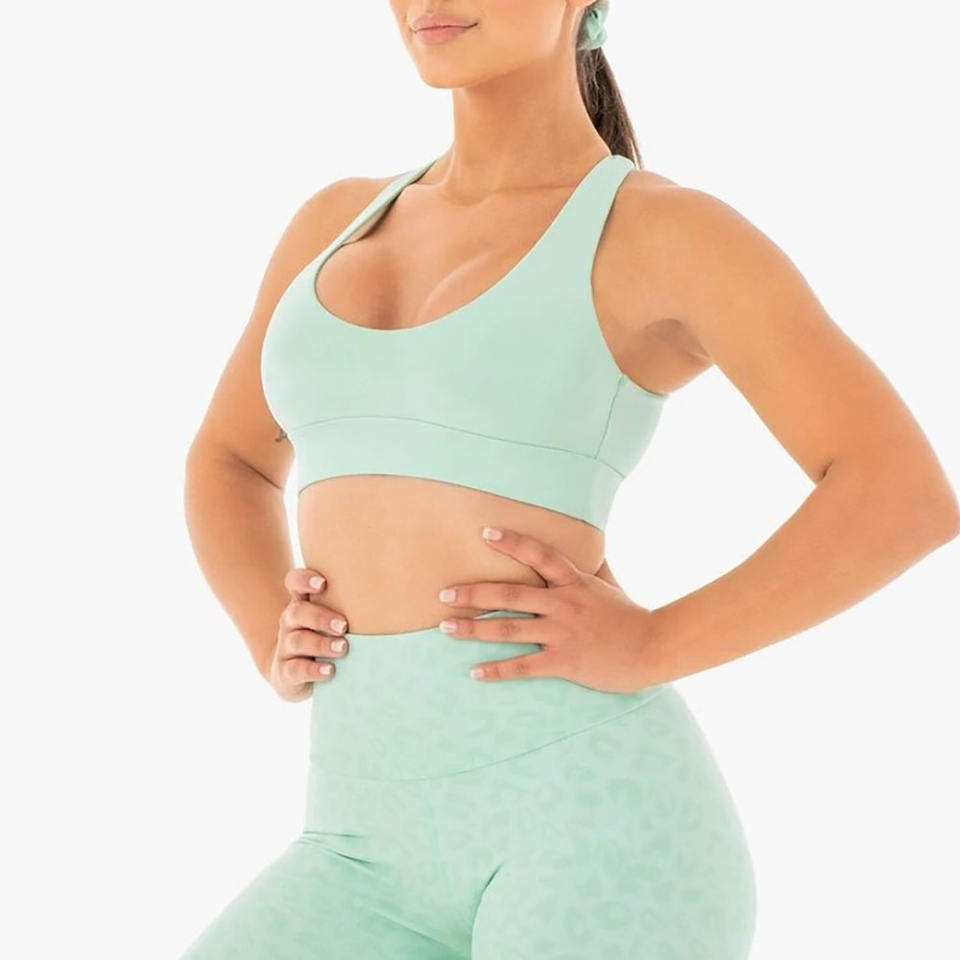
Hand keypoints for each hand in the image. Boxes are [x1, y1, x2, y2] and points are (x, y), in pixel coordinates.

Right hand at [269, 567, 349, 701]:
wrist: (299, 675)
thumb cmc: (328, 638)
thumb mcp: (337, 620)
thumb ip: (355, 606)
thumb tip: (401, 594)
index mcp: (303, 603)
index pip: (294, 582)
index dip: (304, 579)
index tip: (323, 583)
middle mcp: (291, 622)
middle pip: (297, 612)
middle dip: (320, 617)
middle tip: (344, 625)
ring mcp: (286, 647)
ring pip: (297, 641)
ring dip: (321, 644)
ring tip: (342, 648)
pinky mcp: (286, 672)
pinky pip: (295, 669)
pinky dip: (313, 669)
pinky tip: (329, 670)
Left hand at [437, 527, 659, 693]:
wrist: (653, 647)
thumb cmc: (630, 616)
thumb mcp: (610, 584)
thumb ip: (594, 568)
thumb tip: (592, 544)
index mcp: (574, 582)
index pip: (540, 554)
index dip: (513, 542)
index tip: (486, 532)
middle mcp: (564, 603)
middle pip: (510, 594)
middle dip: (473, 593)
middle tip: (443, 593)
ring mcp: (562, 633)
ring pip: (509, 629)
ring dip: (474, 628)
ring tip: (446, 628)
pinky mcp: (564, 661)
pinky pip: (524, 666)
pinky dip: (497, 670)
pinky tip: (475, 672)